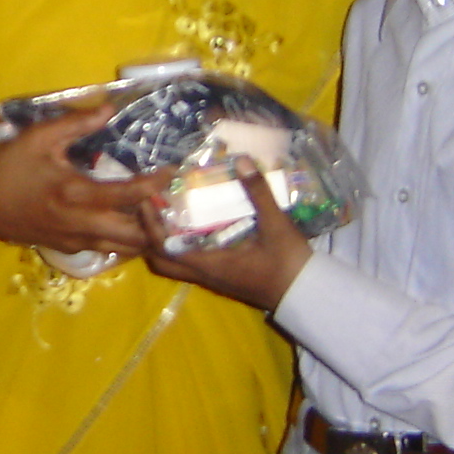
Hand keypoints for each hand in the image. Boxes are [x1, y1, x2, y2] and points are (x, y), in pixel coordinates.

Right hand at [0, 104, 163, 254]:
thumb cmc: (9, 167)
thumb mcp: (39, 137)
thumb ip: (76, 123)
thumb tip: (109, 109)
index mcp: (76, 194)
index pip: (129, 195)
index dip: (156, 185)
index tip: (171, 172)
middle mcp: (81, 224)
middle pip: (136, 235)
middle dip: (155, 221)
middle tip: (163, 200)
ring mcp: (75, 241)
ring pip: (123, 249)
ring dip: (140, 233)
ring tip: (148, 211)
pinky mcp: (68, 249)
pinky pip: (106, 250)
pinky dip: (121, 239)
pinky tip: (122, 220)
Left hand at [138, 168, 311, 312]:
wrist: (307, 293)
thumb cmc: (289, 262)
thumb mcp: (275, 224)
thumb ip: (258, 192)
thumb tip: (240, 160)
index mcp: (210, 263)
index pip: (165, 248)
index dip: (151, 225)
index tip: (146, 199)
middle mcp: (205, 274)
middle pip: (161, 261)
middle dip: (150, 235)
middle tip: (152, 206)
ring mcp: (213, 278)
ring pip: (175, 264)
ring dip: (164, 241)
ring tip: (168, 211)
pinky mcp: (222, 277)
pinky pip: (190, 263)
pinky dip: (181, 245)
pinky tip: (193, 224)